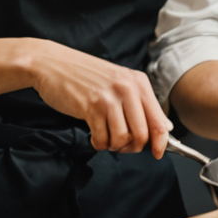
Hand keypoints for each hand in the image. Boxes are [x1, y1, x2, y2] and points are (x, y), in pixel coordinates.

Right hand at [25, 40, 172, 156]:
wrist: (52, 64)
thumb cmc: (86, 76)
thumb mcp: (119, 82)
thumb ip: (141, 104)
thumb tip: (164, 128)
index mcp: (138, 82)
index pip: (158, 120)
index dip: (160, 142)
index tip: (157, 153)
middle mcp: (127, 88)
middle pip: (142, 134)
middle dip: (132, 147)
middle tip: (121, 145)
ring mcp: (109, 98)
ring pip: (122, 139)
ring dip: (113, 145)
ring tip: (105, 136)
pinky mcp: (90, 107)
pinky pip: (102, 139)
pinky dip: (99, 143)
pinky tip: (94, 134)